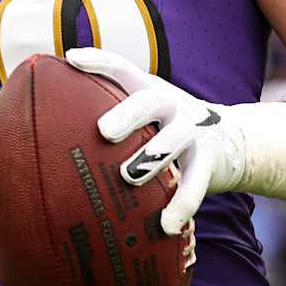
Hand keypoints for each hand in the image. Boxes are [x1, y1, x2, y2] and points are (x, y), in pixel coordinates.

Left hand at [66, 47, 285, 217]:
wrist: (233, 141)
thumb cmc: (168, 128)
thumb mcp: (148, 113)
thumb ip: (112, 111)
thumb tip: (52, 118)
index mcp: (151, 90)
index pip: (123, 69)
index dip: (99, 61)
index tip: (71, 60)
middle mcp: (173, 105)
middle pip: (150, 101)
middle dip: (127, 114)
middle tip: (103, 130)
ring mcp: (195, 131)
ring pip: (175, 140)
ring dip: (152, 157)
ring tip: (130, 177)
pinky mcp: (211, 161)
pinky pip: (196, 183)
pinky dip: (182, 204)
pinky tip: (165, 226)